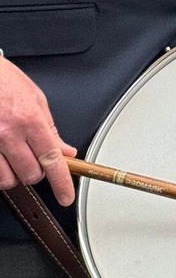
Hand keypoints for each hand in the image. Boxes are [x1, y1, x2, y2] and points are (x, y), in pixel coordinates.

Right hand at [0, 58, 75, 205]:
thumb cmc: (4, 80)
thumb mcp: (36, 99)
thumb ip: (51, 129)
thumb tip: (65, 151)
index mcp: (29, 119)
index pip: (52, 159)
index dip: (62, 183)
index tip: (66, 196)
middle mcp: (8, 133)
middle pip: (31, 174)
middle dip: (37, 172)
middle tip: (35, 158)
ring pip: (8, 180)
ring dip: (15, 174)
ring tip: (15, 157)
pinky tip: (2, 158)